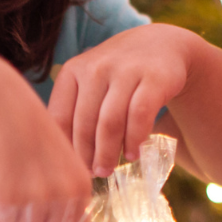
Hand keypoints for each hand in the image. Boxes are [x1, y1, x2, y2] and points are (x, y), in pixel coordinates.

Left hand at [48, 23, 193, 177]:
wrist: (161, 46)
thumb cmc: (117, 76)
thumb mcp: (90, 85)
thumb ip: (74, 113)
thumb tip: (61, 160)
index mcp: (73, 71)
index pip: (60, 118)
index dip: (64, 148)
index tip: (71, 168)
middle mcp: (96, 68)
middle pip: (85, 124)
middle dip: (86, 156)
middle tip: (93, 174)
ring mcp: (125, 70)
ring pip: (110, 122)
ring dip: (108, 152)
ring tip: (109, 169)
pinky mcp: (153, 78)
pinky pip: (140, 115)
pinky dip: (135, 139)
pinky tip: (133, 153)